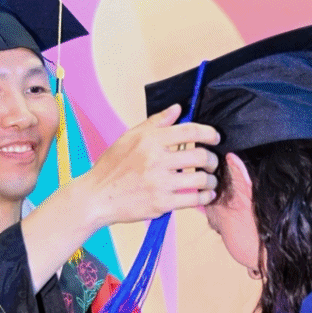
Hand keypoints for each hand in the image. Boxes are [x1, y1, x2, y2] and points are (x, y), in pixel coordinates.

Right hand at [82, 102, 219, 227]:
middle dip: (212, 159)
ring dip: (211, 180)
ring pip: (201, 179)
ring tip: (210, 180)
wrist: (96, 197)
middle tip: (211, 162)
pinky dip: (205, 197)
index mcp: (150, 140)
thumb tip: (178, 108)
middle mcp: (156, 160)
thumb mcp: (129, 137)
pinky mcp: (162, 204)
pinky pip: (194, 199)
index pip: (189, 131)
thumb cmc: (112, 166)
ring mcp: (160, 183)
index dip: (209, 133)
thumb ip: (156, 122)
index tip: (215, 137)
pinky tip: (205, 195)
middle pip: (200, 155)